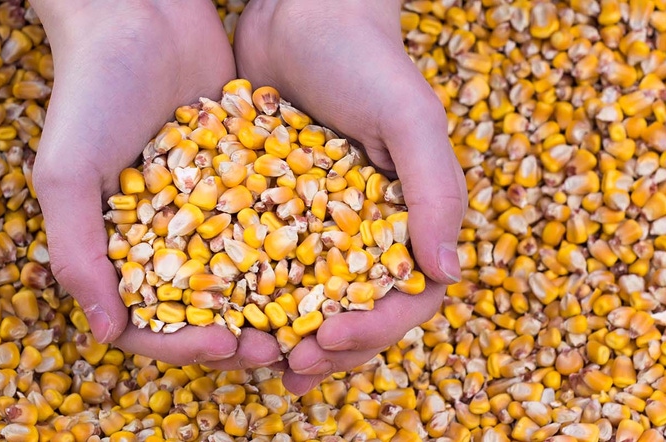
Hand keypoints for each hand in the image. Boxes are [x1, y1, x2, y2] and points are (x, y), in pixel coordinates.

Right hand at [31, 0, 279, 367]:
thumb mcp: (67, 174)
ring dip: (272, 300)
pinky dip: (292, 243)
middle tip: (276, 347)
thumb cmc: (90, 93)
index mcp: (117, 247)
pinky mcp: (244, 174)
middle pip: (203, 306)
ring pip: (244, 271)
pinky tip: (328, 260)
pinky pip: (269, 219)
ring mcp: (207, 206)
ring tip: (308, 316)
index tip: (225, 347)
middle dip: (238, 332)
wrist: (140, 13)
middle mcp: (164, 235)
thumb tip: (105, 335)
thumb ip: (78, 254)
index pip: (149, 319)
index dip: (184, 344)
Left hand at [235, 0, 465, 392]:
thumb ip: (434, 192)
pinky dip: (245, 292)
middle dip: (329, 348)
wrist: (299, 11)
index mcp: (407, 216)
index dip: (377, 330)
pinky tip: (218, 312)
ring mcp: (314, 221)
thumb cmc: (365, 57)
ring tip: (255, 358)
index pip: (407, 294)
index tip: (335, 341)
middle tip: (291, 367)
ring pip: (306, 296)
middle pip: (355, 309)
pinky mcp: (268, 206)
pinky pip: (259, 260)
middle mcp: (363, 228)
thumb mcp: (408, 117)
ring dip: (285, 334)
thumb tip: (447, 273)